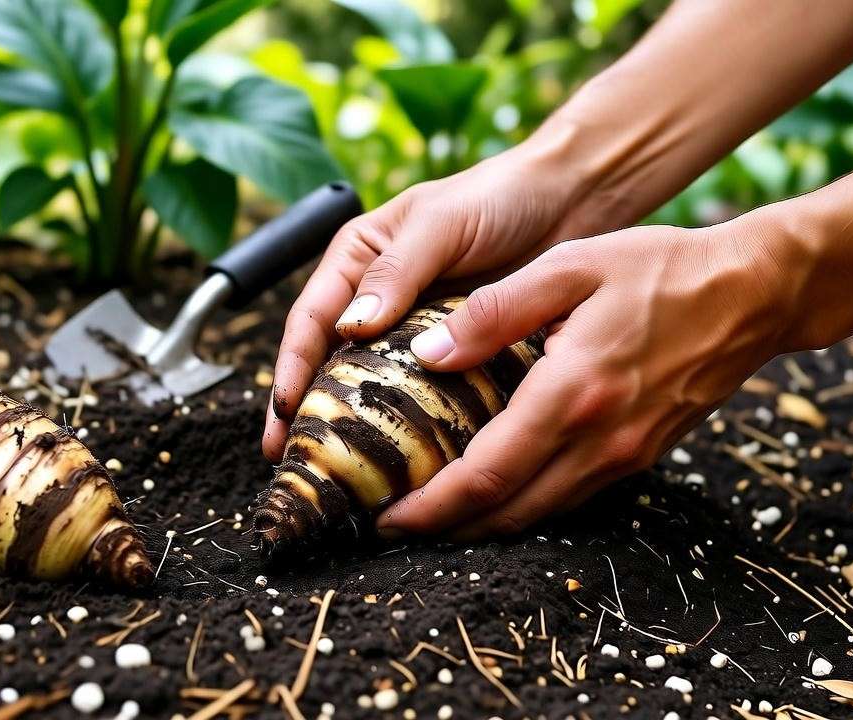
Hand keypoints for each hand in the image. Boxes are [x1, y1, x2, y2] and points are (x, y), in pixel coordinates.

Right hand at [263, 145, 601, 460]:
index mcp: (356, 262)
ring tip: (339, 474)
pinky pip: (425, 396)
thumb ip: (396, 271)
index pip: (310, 321)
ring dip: (354, 427)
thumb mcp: (439, 223)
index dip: (291, 370)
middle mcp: (376, 301)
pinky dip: (410, 427)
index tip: (283, 416)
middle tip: (297, 463)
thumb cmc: (497, 196)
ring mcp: (414, 333)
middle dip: (308, 414)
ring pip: (373, 386)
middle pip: (329, 364)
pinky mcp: (455, 355)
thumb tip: (351, 326)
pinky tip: (406, 461)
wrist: (568, 200)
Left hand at [375, 218, 805, 538]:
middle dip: (445, 528)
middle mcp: (599, 441)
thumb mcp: (568, 269)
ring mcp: (625, 456)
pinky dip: (524, 504)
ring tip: (433, 513)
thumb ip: (491, 312)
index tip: (387, 517)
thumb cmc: (659, 269)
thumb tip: (426, 355)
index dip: (430, 507)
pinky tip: (495, 488)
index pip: (486, 475)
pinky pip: (570, 497)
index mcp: (572, 394)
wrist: (754, 292)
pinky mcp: (641, 456)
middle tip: (394, 525)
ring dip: (482, 523)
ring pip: (540, 514)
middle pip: (507, 512)